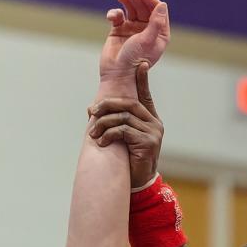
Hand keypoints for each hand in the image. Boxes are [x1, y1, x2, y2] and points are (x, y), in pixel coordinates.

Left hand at [88, 62, 162, 187]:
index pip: (145, 96)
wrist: (139, 182)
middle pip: (128, 104)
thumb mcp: (123, 137)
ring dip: (103, 123)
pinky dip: (109, 134)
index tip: (141, 64)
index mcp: (150, 120)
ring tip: (93, 133)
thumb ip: (115, 121)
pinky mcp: (148, 143)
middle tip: (92, 112)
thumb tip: (91, 108)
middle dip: (107, 105)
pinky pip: (123, 131)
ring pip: (123, 117)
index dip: (143, 80)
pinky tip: (102, 142)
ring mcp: (153, 133)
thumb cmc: (129, 159)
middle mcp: (154, 124)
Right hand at [99, 0, 169, 86]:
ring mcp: (133, 30)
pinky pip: (118, 16)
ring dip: (127, 1)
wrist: (117, 74)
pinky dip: (115, 13)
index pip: (158, 12)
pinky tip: (112, 17)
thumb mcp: (148, 40)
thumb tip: (162, 4)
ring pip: (132, 9)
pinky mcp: (119, 31)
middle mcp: (147, 31)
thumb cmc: (135, 60)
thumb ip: (156, 22)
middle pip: (144, 8)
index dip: (152, 1)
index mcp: (159, 34)